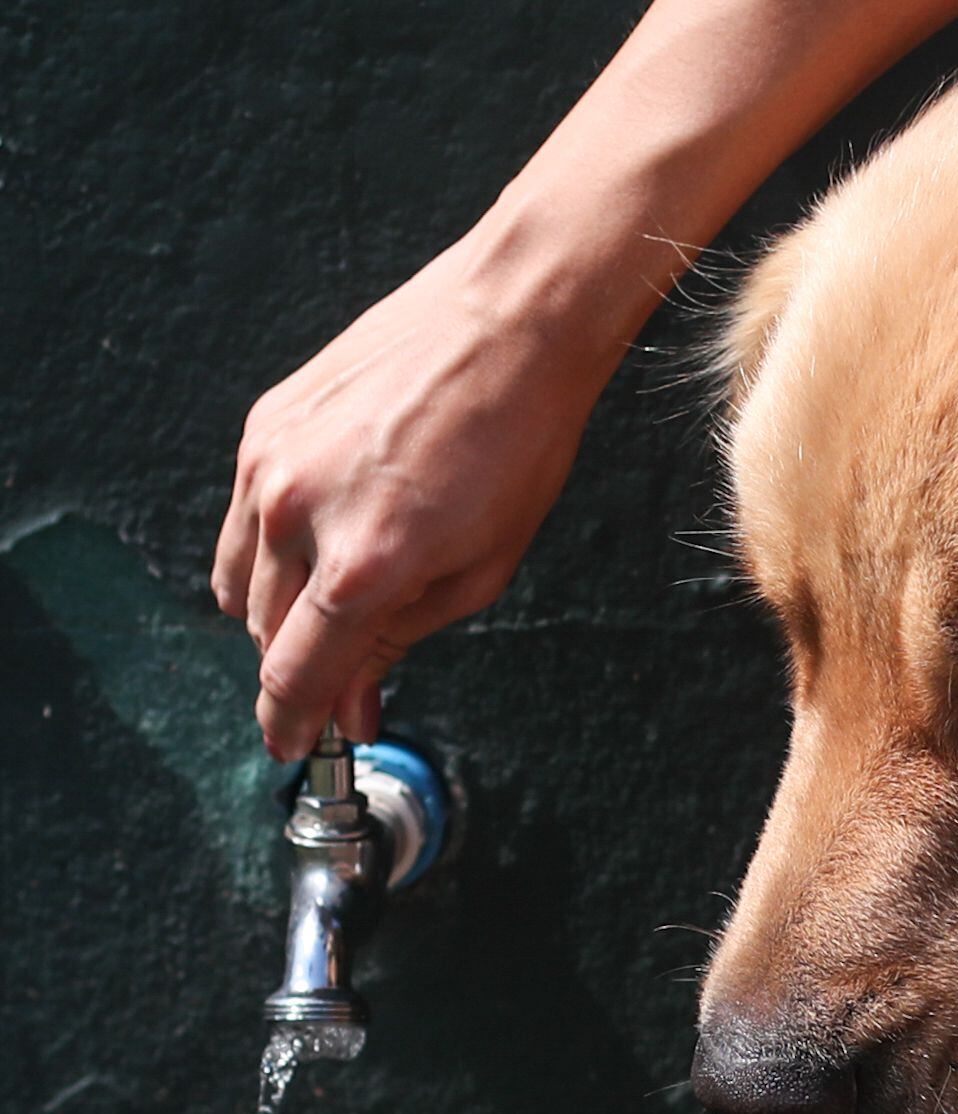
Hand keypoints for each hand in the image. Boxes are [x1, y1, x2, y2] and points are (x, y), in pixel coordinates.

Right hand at [212, 222, 611, 760]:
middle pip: (265, 637)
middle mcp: (300, 516)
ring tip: (337, 607)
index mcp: (362, 567)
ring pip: (241, 583)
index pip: (294, 677)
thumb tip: (352, 704)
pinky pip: (243, 520)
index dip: (293, 725)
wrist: (511, 321)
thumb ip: (399, 643)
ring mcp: (272, 465)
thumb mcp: (478, 573)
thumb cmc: (516, 445)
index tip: (298, 747)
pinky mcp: (264, 425)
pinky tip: (323, 541)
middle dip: (299, 670)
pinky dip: (271, 550)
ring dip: (276, 615)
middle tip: (343, 679)